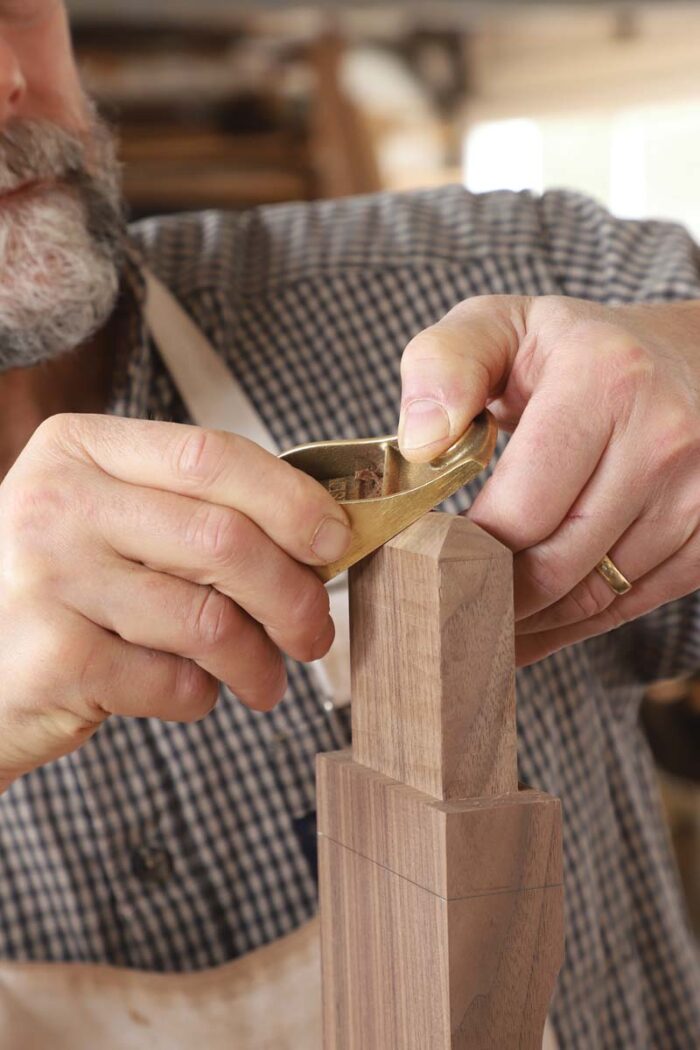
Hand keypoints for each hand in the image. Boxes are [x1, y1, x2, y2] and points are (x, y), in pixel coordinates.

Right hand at [0, 415, 350, 787]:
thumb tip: (318, 535)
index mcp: (80, 449)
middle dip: (294, 596)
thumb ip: (190, 513)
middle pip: (224, 540)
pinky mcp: (54, 658)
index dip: (291, 500)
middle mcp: (56, 502)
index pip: (211, 455)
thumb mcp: (106, 521)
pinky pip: (175, 683)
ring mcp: (47, 579)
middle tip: (315, 633)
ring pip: (208, 621)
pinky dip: (201, 698)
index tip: (335, 539)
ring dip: (256, 661)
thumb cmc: (62, 590)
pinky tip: (190, 692)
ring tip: (263, 679)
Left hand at [398, 295, 699, 664]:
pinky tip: (531, 623)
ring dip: (529, 618)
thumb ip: (443, 364)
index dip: (463, 546)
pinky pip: (630, 607)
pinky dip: (573, 625)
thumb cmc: (574, 349)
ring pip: (591, 598)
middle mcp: (664, 440)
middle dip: (489, 592)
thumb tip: (421, 441)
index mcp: (606, 381)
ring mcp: (697, 494)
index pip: (520, 511)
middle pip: (554, 566)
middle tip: (443, 597)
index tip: (427, 552)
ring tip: (479, 614)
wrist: (684, 358)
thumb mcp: (501, 325)